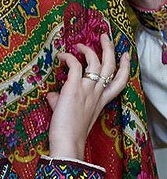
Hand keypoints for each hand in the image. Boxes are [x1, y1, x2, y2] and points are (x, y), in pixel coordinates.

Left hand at [47, 34, 128, 159]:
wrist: (67, 141)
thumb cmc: (68, 130)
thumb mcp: (69, 113)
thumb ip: (62, 101)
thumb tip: (53, 95)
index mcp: (101, 101)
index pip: (119, 82)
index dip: (124, 67)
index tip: (124, 55)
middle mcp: (97, 93)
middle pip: (111, 67)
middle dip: (110, 49)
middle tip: (105, 37)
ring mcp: (87, 89)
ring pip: (96, 62)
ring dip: (89, 49)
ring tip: (79, 44)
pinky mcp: (74, 87)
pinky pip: (74, 64)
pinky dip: (68, 57)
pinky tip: (62, 56)